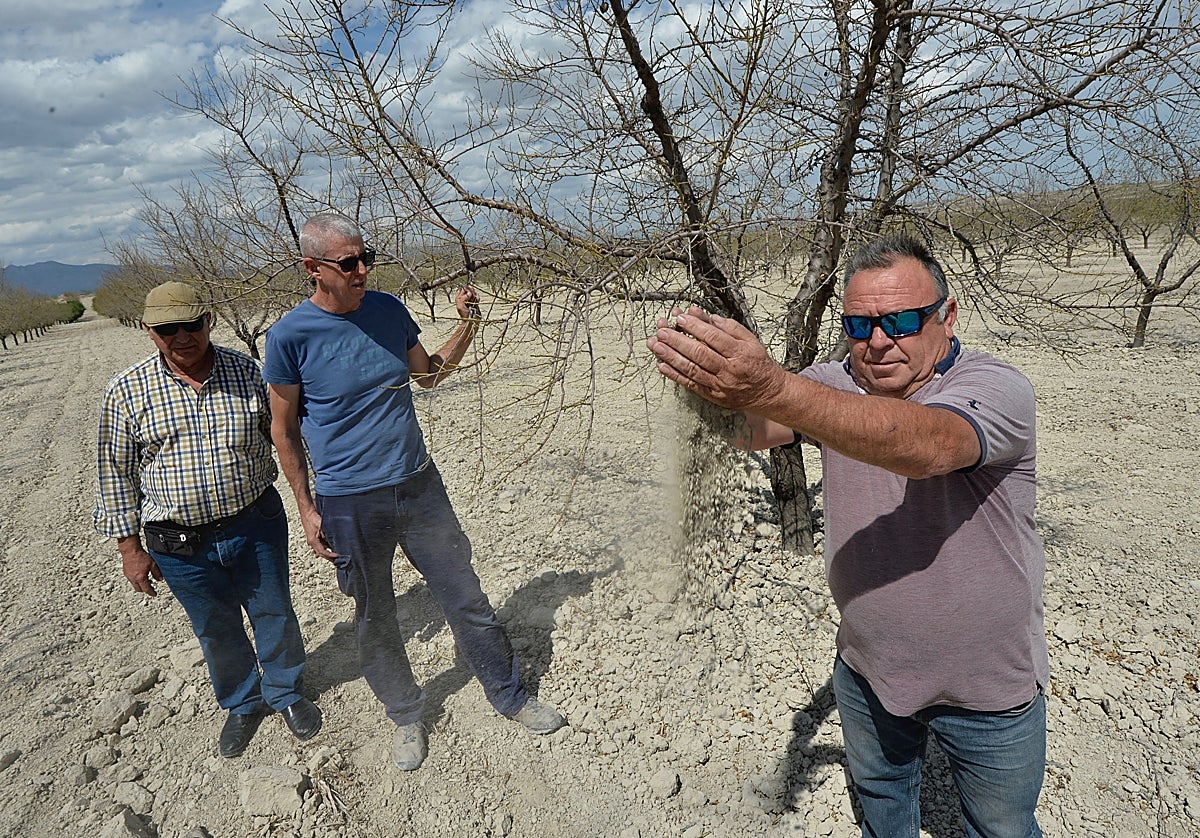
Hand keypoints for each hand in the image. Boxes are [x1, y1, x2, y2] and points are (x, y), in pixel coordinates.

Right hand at [120, 544, 162, 596]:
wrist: (130, 551)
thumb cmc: (141, 556)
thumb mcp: (153, 564)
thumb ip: (157, 573)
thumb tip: (160, 579)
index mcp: (140, 578)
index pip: (146, 589)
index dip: (151, 593)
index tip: (154, 594)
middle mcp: (133, 579)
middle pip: (139, 589)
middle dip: (145, 590)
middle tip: (151, 588)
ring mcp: (128, 576)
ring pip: (135, 585)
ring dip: (141, 585)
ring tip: (147, 580)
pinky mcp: (126, 573)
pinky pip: (131, 580)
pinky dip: (136, 581)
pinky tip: (140, 576)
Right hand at [300, 507, 338, 560]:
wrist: (308, 512)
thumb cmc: (313, 518)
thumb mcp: (322, 527)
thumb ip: (327, 535)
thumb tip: (333, 541)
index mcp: (313, 541)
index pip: (323, 552)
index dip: (331, 555)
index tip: (338, 556)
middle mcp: (312, 542)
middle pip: (322, 553)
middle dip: (329, 558)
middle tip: (337, 561)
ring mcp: (313, 540)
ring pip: (321, 549)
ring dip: (328, 552)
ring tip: (336, 556)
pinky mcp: (314, 537)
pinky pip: (321, 545)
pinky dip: (326, 547)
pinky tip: (330, 549)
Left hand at [455, 286, 480, 320]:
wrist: (471, 321)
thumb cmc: (464, 315)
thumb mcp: (460, 306)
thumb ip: (463, 298)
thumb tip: (468, 293)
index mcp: (459, 298)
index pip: (464, 289)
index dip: (467, 290)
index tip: (470, 293)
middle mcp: (464, 298)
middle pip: (469, 290)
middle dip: (472, 293)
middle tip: (473, 297)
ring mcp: (470, 300)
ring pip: (474, 294)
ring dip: (475, 296)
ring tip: (474, 300)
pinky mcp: (475, 302)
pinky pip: (477, 297)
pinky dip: (477, 298)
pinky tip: (477, 301)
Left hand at [646, 306, 785, 411]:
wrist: (767, 393)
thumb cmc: (757, 364)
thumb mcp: (751, 341)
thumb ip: (730, 328)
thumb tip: (708, 317)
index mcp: (740, 353)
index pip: (714, 337)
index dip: (695, 327)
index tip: (681, 317)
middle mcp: (729, 370)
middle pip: (700, 353)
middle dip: (678, 341)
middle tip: (662, 330)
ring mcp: (719, 385)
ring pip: (692, 369)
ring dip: (671, 357)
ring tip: (656, 346)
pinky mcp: (712, 395)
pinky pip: (690, 384)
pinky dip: (674, 375)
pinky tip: (662, 365)